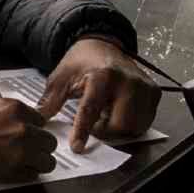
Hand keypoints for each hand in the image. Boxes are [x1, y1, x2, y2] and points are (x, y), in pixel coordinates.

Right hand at [0, 96, 55, 185]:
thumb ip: (7, 115)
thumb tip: (19, 124)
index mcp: (15, 109)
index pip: (40, 120)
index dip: (33, 129)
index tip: (25, 135)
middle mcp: (22, 129)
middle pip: (48, 141)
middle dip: (39, 147)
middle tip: (27, 151)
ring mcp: (21, 151)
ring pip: (47, 161)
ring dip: (37, 163)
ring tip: (23, 164)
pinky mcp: (14, 171)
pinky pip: (32, 176)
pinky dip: (25, 175)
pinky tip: (13, 172)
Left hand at [38, 37, 159, 150]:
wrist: (103, 44)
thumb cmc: (81, 62)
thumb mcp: (61, 77)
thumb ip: (50, 99)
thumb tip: (39, 120)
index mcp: (103, 75)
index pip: (92, 109)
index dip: (84, 131)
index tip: (77, 147)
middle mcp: (128, 81)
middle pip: (121, 124)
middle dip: (105, 132)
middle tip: (94, 125)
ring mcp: (145, 87)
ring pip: (136, 126)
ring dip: (118, 129)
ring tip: (106, 115)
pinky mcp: (154, 92)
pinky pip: (145, 121)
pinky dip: (131, 124)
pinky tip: (119, 113)